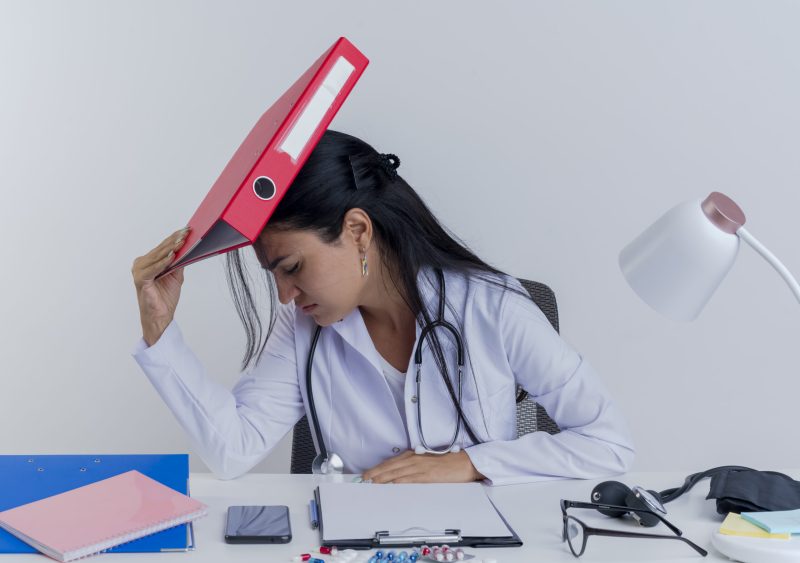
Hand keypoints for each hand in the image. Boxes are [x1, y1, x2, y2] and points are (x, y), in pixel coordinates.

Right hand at [132, 228, 188, 345]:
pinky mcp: (140, 280)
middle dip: (174, 240)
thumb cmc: (165, 297)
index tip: (186, 229)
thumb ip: (178, 262)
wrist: (161, 317)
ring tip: (181, 241)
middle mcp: (142, 264)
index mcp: (149, 262)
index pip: (163, 247)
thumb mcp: (176, 275)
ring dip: (170, 248)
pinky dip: (163, 262)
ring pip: (157, 257)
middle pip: (160, 250)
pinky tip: (172, 256)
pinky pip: (153, 269)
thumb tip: (187, 247)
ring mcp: (139, 271)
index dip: (174, 238)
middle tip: (186, 232)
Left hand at [362, 450, 485, 483]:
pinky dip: (399, 482)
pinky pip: (410, 479)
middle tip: (364, 478)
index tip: (368, 473)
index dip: (378, 468)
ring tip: (372, 483)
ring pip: (397, 473)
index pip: (391, 462)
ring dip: (384, 478)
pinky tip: (391, 485)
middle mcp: (415, 459)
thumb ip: (413, 466)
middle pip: (391, 467)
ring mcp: (420, 467)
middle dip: (376, 472)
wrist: (464, 463)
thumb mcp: (427, 461)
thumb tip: (398, 476)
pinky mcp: (427, 476)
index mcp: (414, 455)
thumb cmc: (447, 463)